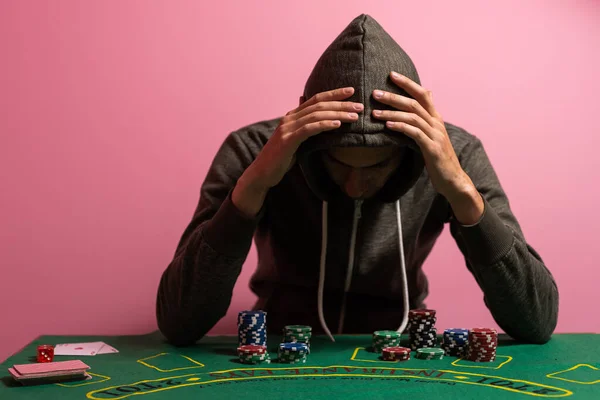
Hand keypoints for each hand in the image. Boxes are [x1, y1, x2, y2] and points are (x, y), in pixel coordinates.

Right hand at [244, 87, 363, 190]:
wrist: (262, 173)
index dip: (334, 93)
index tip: (351, 91)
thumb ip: (304, 127)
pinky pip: (309, 129)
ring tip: (354, 116)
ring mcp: (287, 128)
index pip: (316, 99)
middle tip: (359, 106)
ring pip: (316, 115)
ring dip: (337, 114)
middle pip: (319, 105)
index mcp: (292, 116)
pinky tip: (337, 125)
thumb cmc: (280, 158)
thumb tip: (317, 119)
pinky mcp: (288, 140)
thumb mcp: (294, 140)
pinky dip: (324, 125)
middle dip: (341, 104)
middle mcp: (289, 118)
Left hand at [371, 71, 475, 201]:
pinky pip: (414, 132)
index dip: (408, 83)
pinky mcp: (432, 147)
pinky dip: (400, 126)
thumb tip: (410, 113)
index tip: (391, 75)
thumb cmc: (438, 159)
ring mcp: (435, 134)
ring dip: (392, 112)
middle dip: (393, 96)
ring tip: (374, 112)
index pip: (423, 94)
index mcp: (436, 118)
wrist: (453, 179)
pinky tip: (387, 125)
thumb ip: (422, 123)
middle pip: (414, 102)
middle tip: (375, 93)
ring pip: (412, 116)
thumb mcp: (430, 137)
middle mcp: (436, 123)